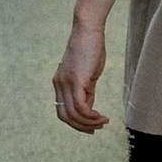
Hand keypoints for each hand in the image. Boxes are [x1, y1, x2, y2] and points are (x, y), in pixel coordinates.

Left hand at [54, 15, 109, 133]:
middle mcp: (59, 85)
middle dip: (81, 127)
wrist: (88, 32)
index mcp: (59, 83)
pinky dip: (91, 116)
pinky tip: (101, 116)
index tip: (90, 127)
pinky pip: (80, 106)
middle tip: (97, 128)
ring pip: (73, 114)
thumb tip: (89, 108)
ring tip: (103, 122)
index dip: (75, 123)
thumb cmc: (90, 50)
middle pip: (64, 116)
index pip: (62, 110)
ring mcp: (66, 83)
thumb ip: (86, 91)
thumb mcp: (87, 75)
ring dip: (89, 123)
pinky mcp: (76, 81)